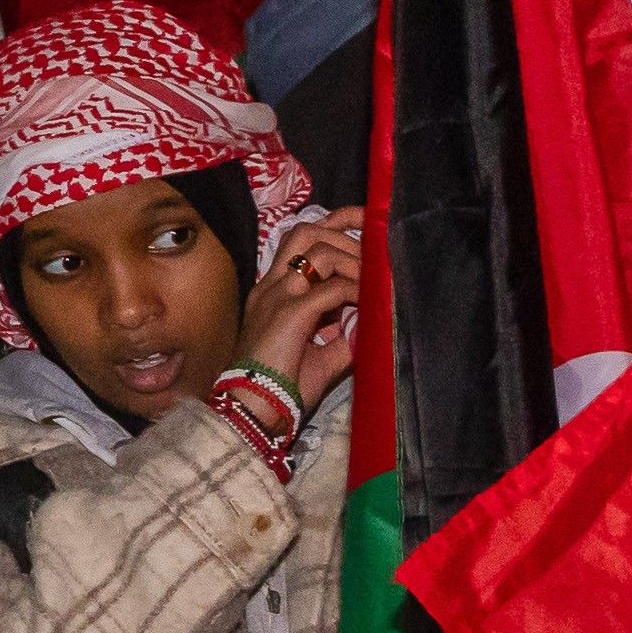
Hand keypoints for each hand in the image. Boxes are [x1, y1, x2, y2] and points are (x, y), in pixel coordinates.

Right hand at [245, 209, 365, 406]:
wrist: (254, 407)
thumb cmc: (283, 386)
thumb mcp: (323, 353)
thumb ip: (345, 332)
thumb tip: (373, 319)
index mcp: (272, 292)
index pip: (299, 240)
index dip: (334, 225)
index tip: (364, 226)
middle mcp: (271, 286)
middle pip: (307, 231)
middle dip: (347, 229)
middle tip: (377, 248)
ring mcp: (277, 296)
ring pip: (319, 252)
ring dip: (354, 262)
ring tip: (373, 282)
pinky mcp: (289, 313)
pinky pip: (332, 289)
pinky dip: (357, 292)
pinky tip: (369, 304)